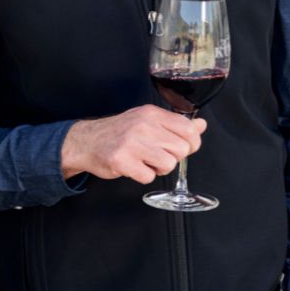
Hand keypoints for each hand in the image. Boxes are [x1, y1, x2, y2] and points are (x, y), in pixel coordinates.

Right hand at [60, 105, 206, 184]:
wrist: (88, 140)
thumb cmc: (121, 132)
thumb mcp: (148, 120)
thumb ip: (175, 124)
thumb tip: (201, 125)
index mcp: (152, 113)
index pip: (188, 129)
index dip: (192, 143)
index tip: (184, 148)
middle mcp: (143, 125)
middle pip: (181, 149)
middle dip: (172, 157)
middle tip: (156, 154)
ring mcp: (131, 142)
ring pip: (168, 164)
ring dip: (158, 168)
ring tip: (145, 161)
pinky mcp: (121, 160)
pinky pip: (148, 177)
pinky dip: (143, 176)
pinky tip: (134, 167)